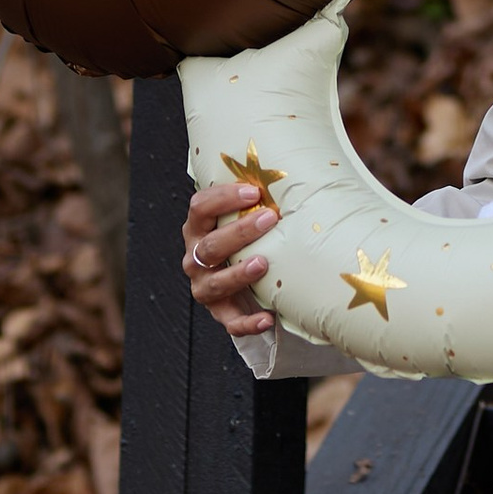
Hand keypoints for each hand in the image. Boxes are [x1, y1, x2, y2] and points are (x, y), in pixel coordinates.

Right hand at [184, 178, 275, 338]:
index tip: (253, 192)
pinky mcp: (219, 311)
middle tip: (270, 218)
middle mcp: (195, 257)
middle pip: (210, 245)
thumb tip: (297, 170)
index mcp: (198, 229)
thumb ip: (256, 199)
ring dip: (239, 273)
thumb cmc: (246, 239)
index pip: (199, 208)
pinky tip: (268, 318)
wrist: (240, 279)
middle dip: (240, 232)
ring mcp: (204, 286)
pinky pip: (230, 321)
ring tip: (263, 264)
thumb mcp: (243, 217)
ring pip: (215, 283)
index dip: (223, 198)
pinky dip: (248, 323)